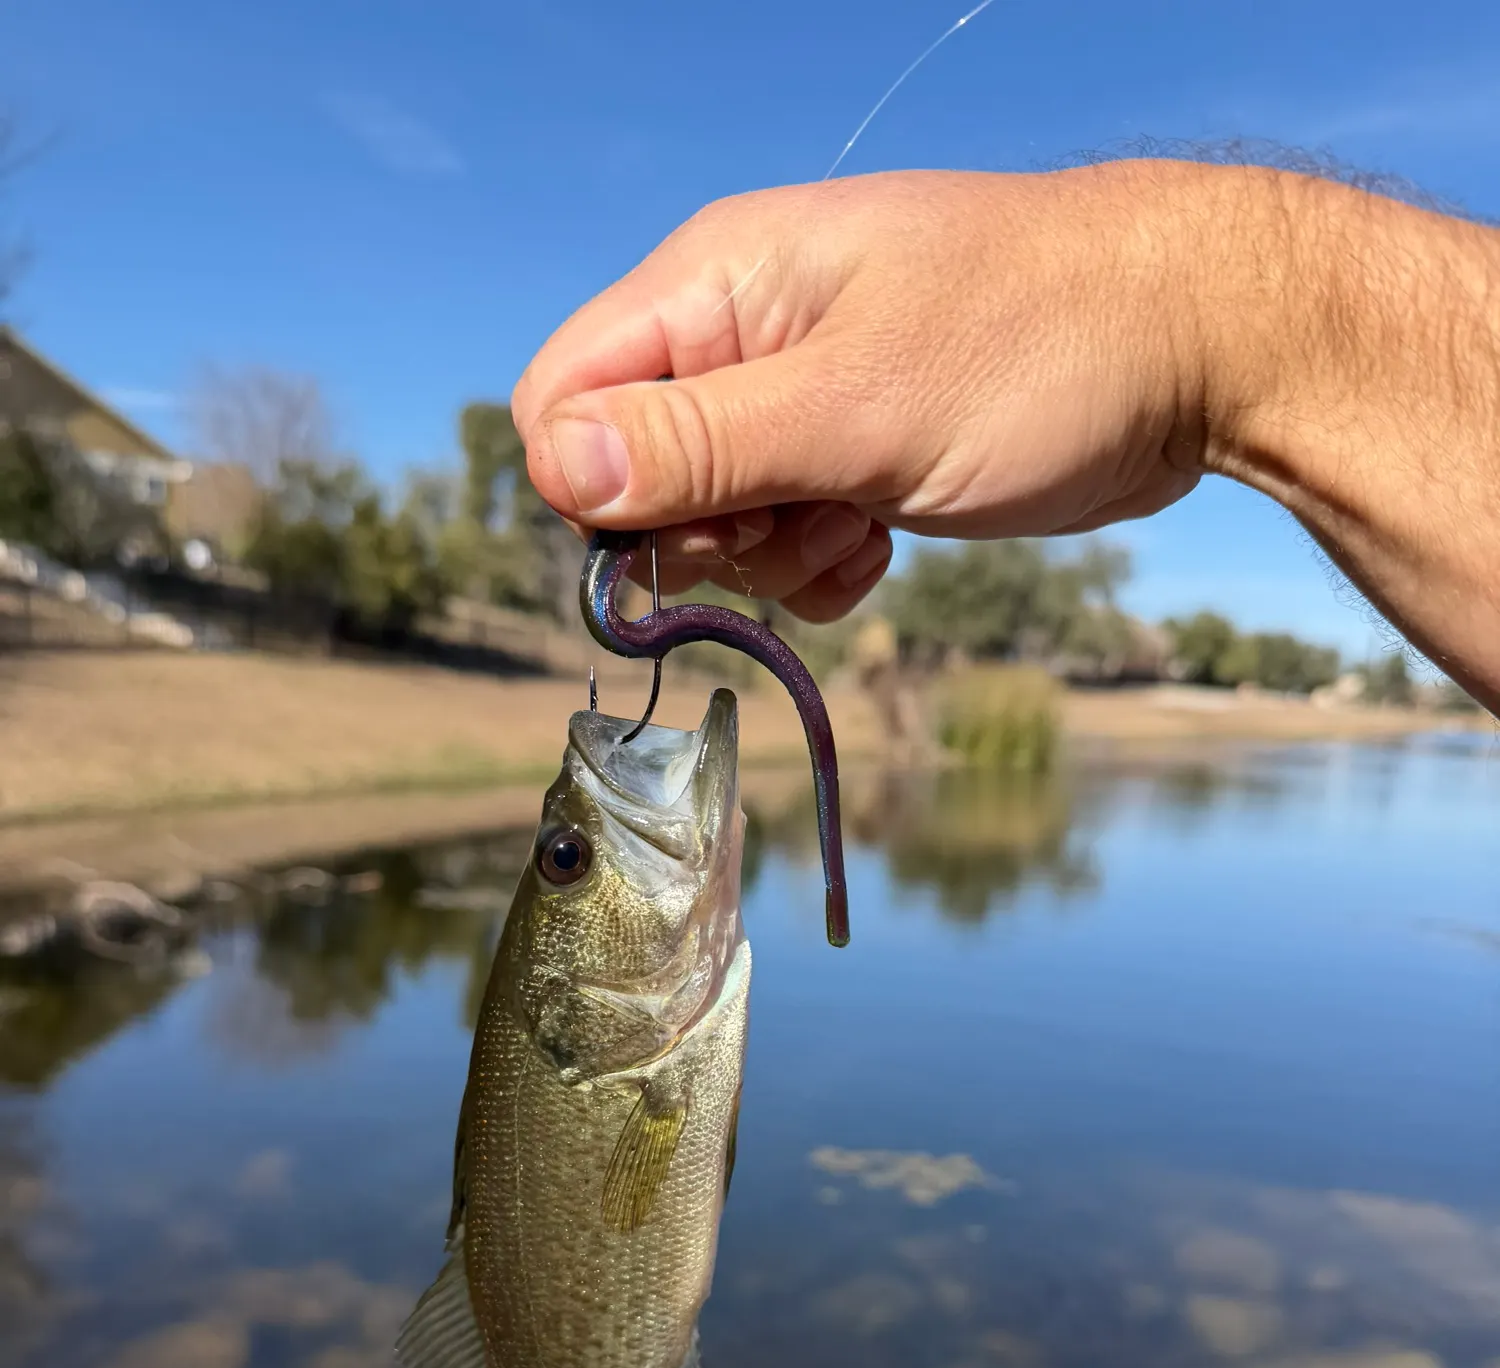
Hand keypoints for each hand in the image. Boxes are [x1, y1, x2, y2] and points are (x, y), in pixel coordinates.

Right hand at [512, 163, 1209, 620]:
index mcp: (714, 288)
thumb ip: (699, 443)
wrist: (1192, 346)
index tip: (685, 529)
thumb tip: (558, 468)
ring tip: (860, 520)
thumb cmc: (1033, 348)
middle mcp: (742, 338)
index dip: (597, 486)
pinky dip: (822, 561)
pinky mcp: (855, 451)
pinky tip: (884, 538)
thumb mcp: (854, 407)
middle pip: (634, 471)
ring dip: (772, 553)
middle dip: (701, 530)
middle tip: (792, 521)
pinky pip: (787, 535)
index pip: (566, 396)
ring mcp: (801, 397)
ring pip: (714, 518)